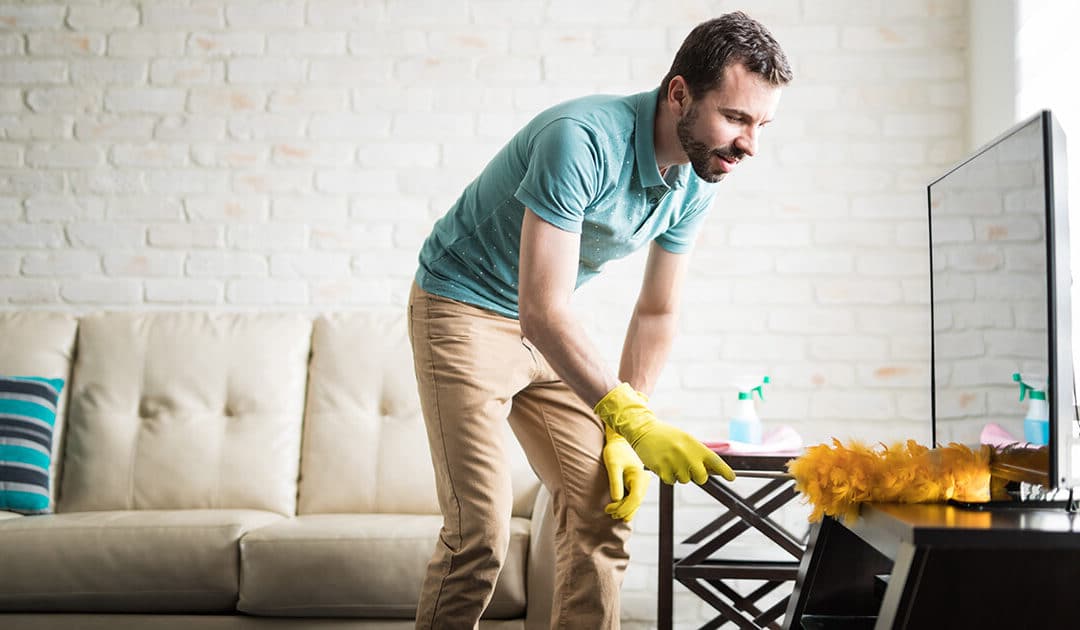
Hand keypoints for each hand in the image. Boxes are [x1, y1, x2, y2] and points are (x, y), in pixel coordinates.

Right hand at [594, 383, 735, 484]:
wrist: (644, 430)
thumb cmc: (666, 436)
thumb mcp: (685, 439)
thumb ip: (697, 453)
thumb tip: (710, 470)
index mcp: (695, 445)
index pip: (715, 461)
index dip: (725, 471)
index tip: (731, 478)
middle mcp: (687, 454)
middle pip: (701, 478)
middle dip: (696, 476)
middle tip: (687, 467)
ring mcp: (675, 463)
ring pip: (684, 480)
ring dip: (679, 474)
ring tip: (671, 460)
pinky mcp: (663, 469)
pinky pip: (671, 481)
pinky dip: (668, 476)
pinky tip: (663, 464)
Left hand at [602, 424, 650, 521]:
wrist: (619, 442)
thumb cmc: (615, 451)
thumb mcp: (613, 464)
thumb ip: (615, 482)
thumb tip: (616, 500)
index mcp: (640, 476)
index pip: (635, 498)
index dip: (623, 508)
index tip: (609, 510)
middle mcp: (644, 482)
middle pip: (636, 503)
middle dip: (622, 510)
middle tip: (608, 511)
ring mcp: (641, 485)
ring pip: (635, 503)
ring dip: (624, 509)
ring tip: (610, 511)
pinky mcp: (636, 485)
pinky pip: (633, 499)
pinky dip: (625, 505)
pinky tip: (616, 508)